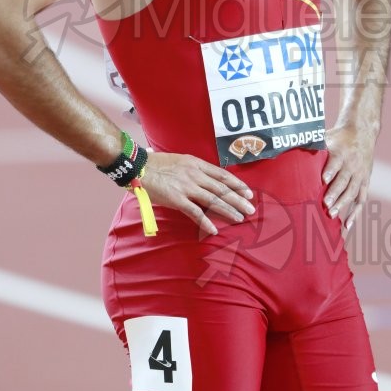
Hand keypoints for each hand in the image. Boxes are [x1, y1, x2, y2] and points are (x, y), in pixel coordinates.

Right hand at [139, 152, 254, 234]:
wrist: (139, 166)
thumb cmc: (157, 164)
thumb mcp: (180, 160)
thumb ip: (193, 169)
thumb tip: (204, 177)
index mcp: (197, 164)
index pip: (222, 175)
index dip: (237, 184)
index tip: (248, 192)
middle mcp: (195, 175)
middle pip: (222, 189)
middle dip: (238, 199)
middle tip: (251, 209)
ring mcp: (187, 187)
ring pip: (213, 200)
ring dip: (228, 210)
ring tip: (240, 218)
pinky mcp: (177, 199)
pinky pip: (195, 212)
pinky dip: (205, 222)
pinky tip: (214, 230)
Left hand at [322, 124, 375, 232]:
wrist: (362, 133)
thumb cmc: (339, 137)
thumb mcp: (327, 136)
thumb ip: (312, 144)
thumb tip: (290, 147)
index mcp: (341, 153)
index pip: (336, 163)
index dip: (330, 171)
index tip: (323, 180)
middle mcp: (352, 164)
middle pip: (344, 180)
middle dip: (335, 193)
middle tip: (325, 204)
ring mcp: (360, 175)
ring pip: (352, 191)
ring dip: (342, 203)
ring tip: (331, 214)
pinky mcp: (365, 182)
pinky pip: (361, 199)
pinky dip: (355, 213)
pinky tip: (347, 225)